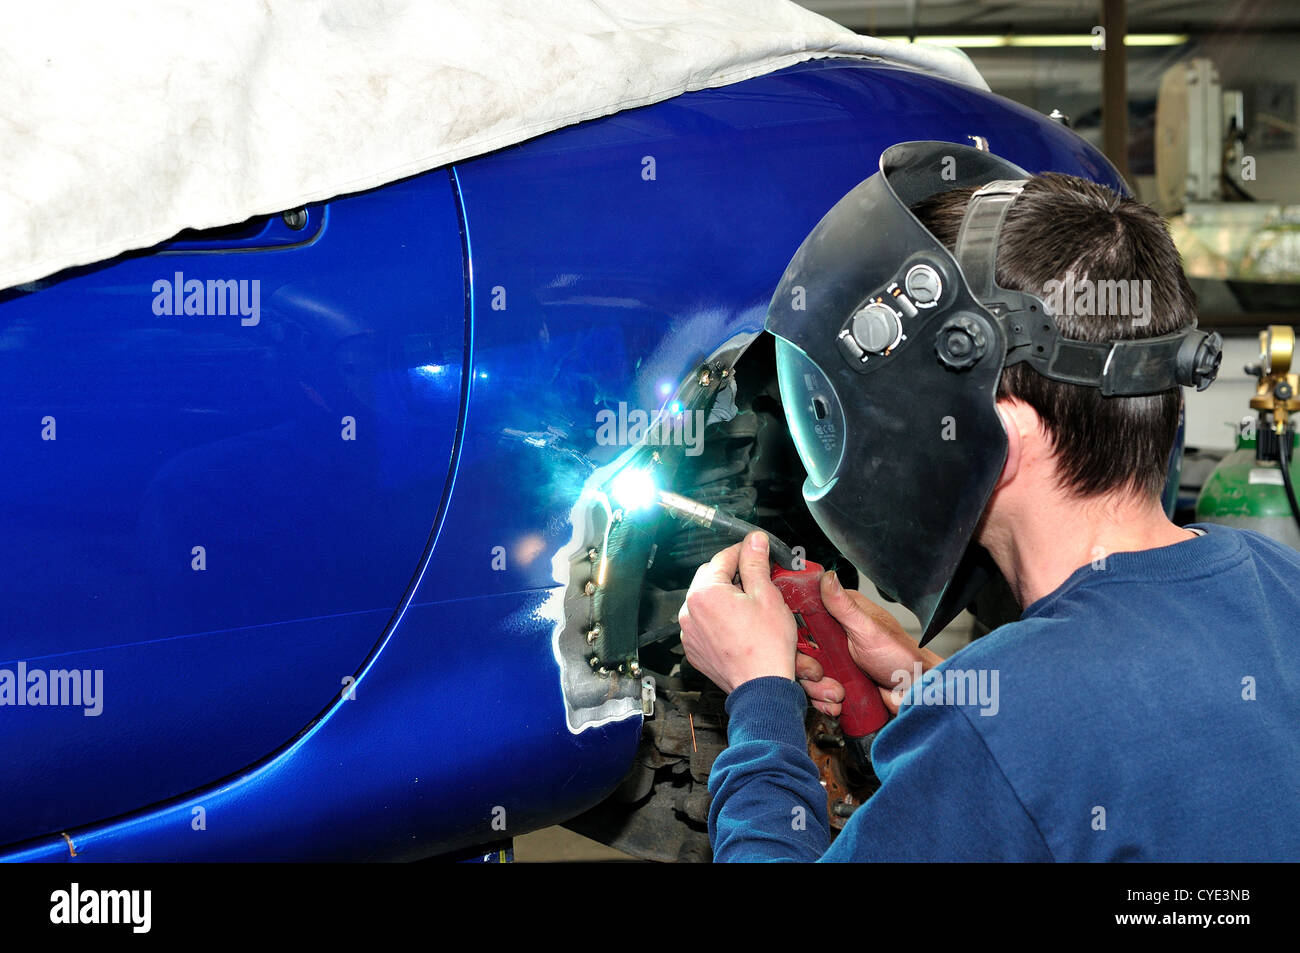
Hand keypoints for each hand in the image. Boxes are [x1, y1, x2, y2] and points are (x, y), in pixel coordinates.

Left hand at [678, 532, 796, 693]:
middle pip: (710, 577)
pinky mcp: (694, 649)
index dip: (743, 552)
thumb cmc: (766, 647)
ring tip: (748, 607)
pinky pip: (702, 624)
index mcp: (705, 592)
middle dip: (731, 575)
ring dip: (723, 597)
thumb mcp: (766, 595)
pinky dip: (717, 619)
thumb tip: (754, 541)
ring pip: (705, 601)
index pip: (723, 558)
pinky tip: (738, 626)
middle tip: (756, 581)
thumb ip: (756, 563)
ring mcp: (689, 632)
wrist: (761, 688)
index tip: (756, 551)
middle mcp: (689, 610)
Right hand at [795, 570, 943, 716]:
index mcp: (841, 613)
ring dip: (818, 689)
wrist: (914, 692)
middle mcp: (834, 634)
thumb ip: (844, 606)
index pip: (803, 617)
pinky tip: (838, 702)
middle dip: (807, 669)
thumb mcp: (868, 629)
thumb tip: (827, 576)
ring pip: (806, 674)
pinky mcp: (837, 680)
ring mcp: (834, 659)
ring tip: (838, 693)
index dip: (796, 635)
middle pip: (800, 650)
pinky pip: (816, 691)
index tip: (803, 649)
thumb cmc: (901, 656)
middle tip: (821, 675)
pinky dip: (823, 700)